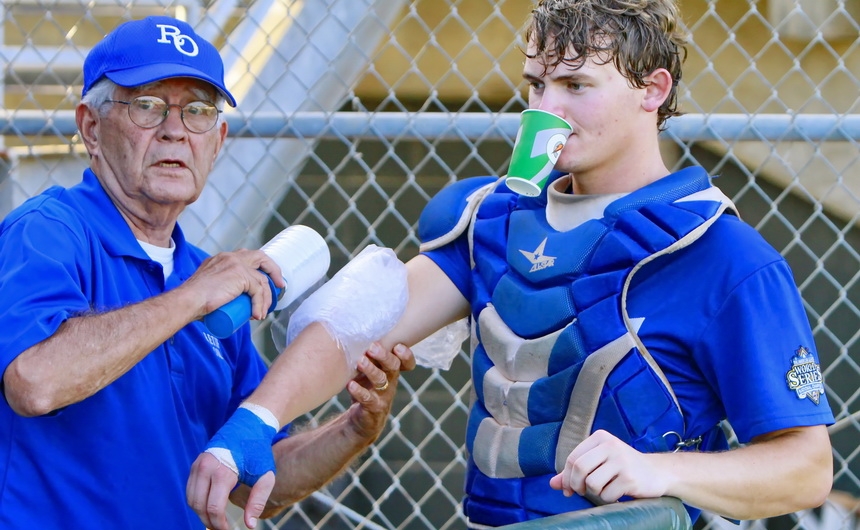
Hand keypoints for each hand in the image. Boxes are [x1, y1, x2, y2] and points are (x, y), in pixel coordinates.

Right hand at [183, 249, 284, 320]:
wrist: (187, 301)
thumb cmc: (193, 301)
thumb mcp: (208, 289)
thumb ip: (216, 290)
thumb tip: (227, 305)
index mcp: (222, 259)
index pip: (247, 257)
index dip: (260, 268)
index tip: (266, 282)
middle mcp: (230, 257)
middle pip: (260, 257)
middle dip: (273, 271)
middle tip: (279, 286)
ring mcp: (235, 264)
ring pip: (261, 279)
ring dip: (266, 298)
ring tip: (261, 313)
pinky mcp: (240, 274)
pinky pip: (258, 289)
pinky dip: (260, 304)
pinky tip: (257, 314)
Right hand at [187, 406, 278, 529]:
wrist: (248, 425)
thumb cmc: (258, 451)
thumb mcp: (265, 475)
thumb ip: (258, 501)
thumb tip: (249, 525)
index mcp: (223, 472)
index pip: (214, 508)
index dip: (220, 524)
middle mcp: (205, 468)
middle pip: (198, 506)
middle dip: (209, 522)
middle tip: (222, 529)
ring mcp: (198, 465)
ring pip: (191, 499)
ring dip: (201, 513)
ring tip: (216, 520)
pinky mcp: (195, 463)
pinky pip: (190, 489)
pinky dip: (197, 501)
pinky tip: (210, 506)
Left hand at [345, 342, 414, 439]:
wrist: (362, 418)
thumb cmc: (365, 386)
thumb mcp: (369, 369)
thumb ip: (368, 354)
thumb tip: (355, 326)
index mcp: (391, 369)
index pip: (406, 362)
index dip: (406, 355)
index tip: (398, 346)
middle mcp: (390, 380)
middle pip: (394, 366)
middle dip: (384, 356)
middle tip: (373, 347)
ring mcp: (384, 395)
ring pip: (381, 380)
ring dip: (371, 370)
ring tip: (360, 361)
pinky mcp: (373, 407)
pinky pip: (368, 399)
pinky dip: (359, 391)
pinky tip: (350, 384)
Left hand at [549, 429, 666, 503]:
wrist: (657, 472)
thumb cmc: (622, 467)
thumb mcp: (598, 463)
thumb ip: (575, 471)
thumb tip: (553, 484)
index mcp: (600, 437)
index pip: (573, 458)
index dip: (566, 477)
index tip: (568, 489)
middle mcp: (611, 445)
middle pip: (579, 468)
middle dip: (576, 485)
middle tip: (582, 492)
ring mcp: (621, 461)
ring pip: (591, 483)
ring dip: (594, 493)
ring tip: (605, 489)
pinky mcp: (630, 478)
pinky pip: (606, 495)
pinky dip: (608, 499)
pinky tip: (618, 493)